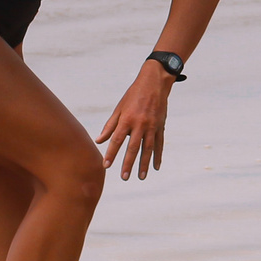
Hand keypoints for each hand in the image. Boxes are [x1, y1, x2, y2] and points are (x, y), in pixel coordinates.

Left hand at [97, 62, 174, 179]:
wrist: (154, 83)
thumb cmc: (133, 95)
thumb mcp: (119, 108)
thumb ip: (110, 126)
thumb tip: (99, 141)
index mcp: (127, 119)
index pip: (117, 140)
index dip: (111, 153)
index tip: (106, 166)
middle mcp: (140, 124)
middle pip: (133, 147)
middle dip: (128, 163)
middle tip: (124, 177)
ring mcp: (152, 126)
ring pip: (147, 149)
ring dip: (144, 164)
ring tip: (140, 177)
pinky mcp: (161, 126)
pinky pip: (159, 144)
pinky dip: (157, 156)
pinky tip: (155, 167)